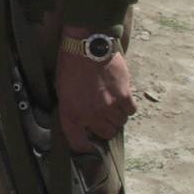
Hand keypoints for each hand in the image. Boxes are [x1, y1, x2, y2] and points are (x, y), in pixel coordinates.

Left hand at [54, 38, 135, 152]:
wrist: (87, 46)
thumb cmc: (71, 66)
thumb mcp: (62, 91)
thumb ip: (71, 110)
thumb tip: (81, 122)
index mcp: (72, 114)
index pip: (79, 143)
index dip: (84, 147)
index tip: (88, 145)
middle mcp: (91, 114)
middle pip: (105, 133)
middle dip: (104, 128)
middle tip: (102, 118)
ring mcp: (109, 106)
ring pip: (119, 123)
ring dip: (116, 117)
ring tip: (112, 105)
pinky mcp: (124, 96)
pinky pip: (130, 111)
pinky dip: (127, 108)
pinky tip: (121, 100)